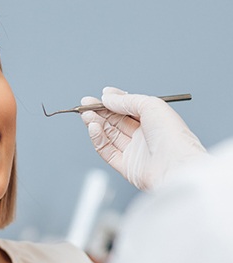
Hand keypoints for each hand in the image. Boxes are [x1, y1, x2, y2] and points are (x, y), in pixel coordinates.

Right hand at [81, 87, 206, 189]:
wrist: (177, 166)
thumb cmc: (173, 136)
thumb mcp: (150, 105)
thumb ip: (126, 100)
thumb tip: (107, 97)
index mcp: (153, 121)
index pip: (128, 109)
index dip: (113, 102)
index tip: (100, 96)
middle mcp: (143, 136)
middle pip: (115, 122)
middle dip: (100, 112)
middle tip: (85, 104)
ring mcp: (134, 151)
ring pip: (109, 135)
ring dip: (96, 123)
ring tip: (86, 115)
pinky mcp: (126, 166)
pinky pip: (107, 151)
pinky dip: (98, 139)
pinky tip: (93, 128)